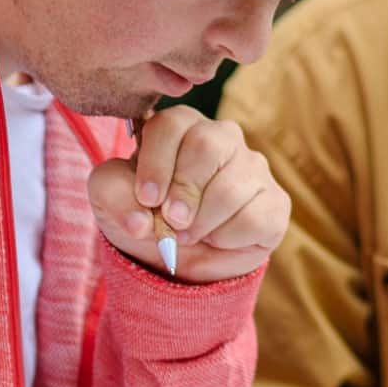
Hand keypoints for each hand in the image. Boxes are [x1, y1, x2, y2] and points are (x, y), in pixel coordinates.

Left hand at [85, 106, 286, 281]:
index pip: (172, 124)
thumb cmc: (146, 217)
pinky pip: (255, 217)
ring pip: (231, 187)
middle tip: (171, 221)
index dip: (156, 163)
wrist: (178, 262)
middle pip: (207, 145)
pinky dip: (226, 239)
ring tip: (188, 234)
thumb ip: (112, 193)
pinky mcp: (276, 202)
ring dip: (201, 223)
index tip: (147, 199)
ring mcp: (254, 168)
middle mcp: (223, 137)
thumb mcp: (111, 201)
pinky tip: (218, 238)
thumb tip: (142, 219)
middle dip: (183, 191)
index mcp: (181, 127)